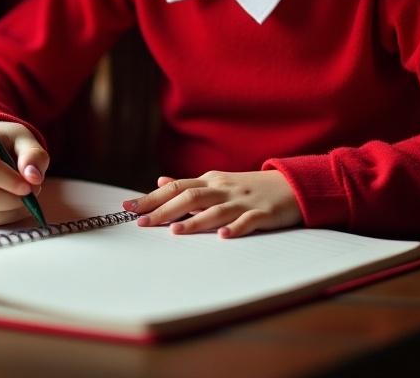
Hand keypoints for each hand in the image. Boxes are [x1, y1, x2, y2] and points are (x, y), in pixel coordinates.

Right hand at [0, 123, 49, 226]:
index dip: (11, 182)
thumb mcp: (23, 140)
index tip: (29, 186)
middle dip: (12, 200)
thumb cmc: (6, 144)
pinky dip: (1, 219)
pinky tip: (11, 206)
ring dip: (8, 212)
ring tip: (23, 199)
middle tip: (30, 194)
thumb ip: (33, 154)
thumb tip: (33, 177)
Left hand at [124, 169, 301, 237]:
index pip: (176, 187)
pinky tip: (223, 237)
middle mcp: (223, 189)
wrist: (290, 185)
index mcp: (210, 181)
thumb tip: (160, 181)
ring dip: (195, 221)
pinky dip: (235, 228)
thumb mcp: (217, 182)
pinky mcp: (262, 214)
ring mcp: (243, 201)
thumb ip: (189, 185)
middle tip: (142, 223)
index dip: (153, 197)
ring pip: (215, 209)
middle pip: (190, 196)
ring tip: (175, 232)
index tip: (129, 208)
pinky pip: (247, 222)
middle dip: (165, 209)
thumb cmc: (249, 187)